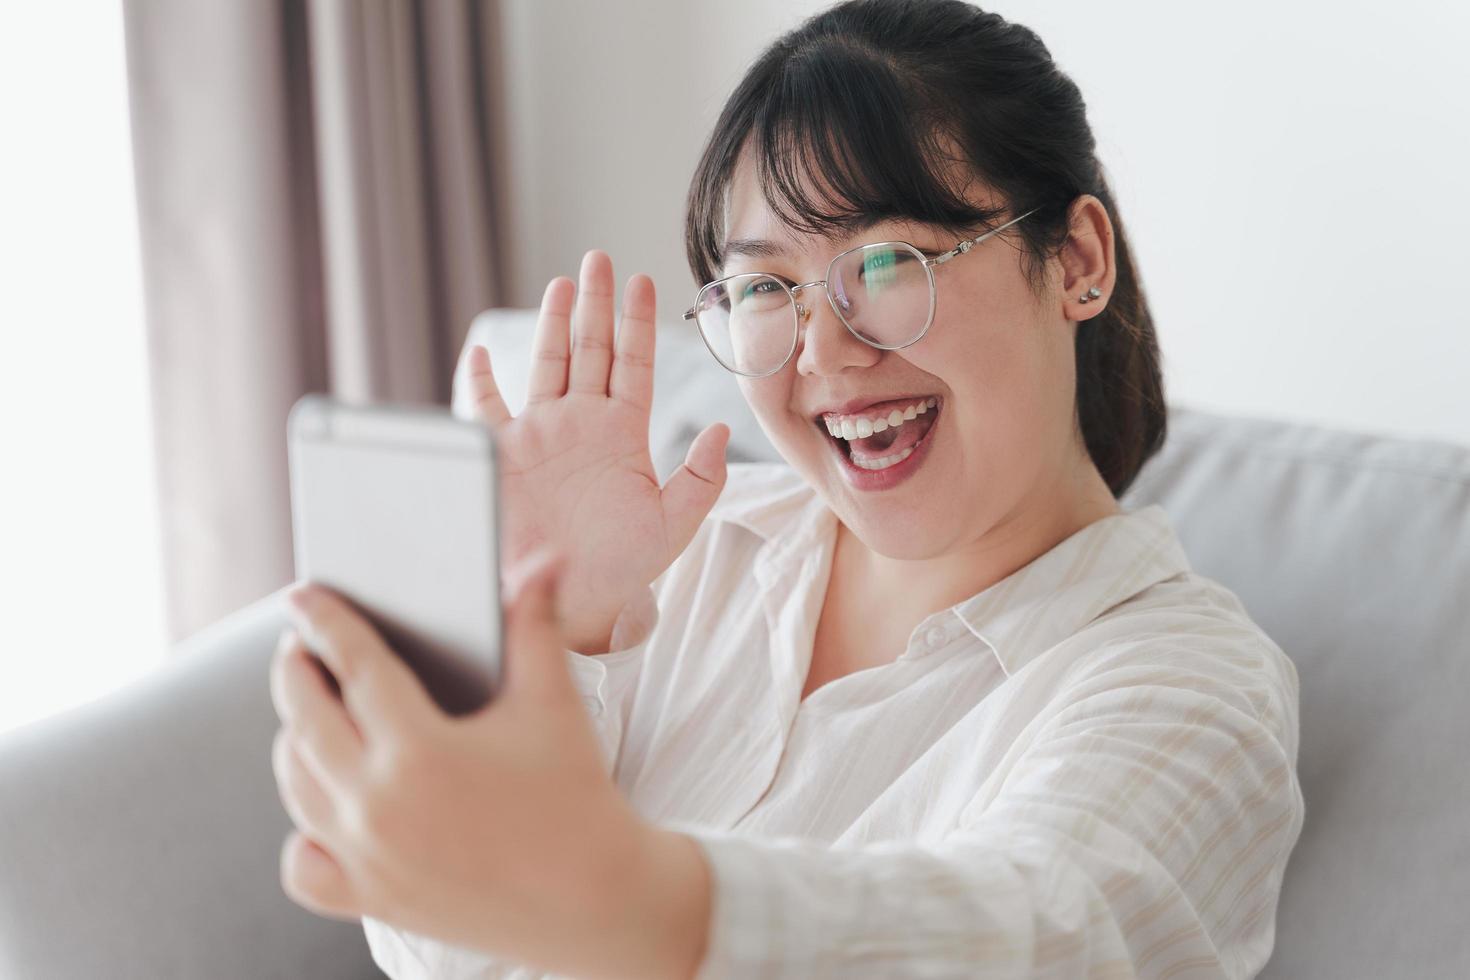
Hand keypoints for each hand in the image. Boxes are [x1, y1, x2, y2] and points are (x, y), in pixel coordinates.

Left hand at [269, 556, 709, 978]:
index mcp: (420, 748)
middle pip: (304, 718)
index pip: (354, 665)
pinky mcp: (372, 898)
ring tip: (313, 708)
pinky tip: (328, 801)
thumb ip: (536, 622)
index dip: (325, 621)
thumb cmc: (578, 794)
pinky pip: (303, 863)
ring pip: (296, 782)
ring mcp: (368, 857)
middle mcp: (378, 805)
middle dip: (296, 669)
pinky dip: (305, 828)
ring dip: (293, 736)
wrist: (599, 900)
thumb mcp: (554, 701)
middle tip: (303, 643)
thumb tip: (546, 559)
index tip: (303, 595)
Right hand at [467, 250, 729, 652]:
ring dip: (555, 324)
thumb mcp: (670, 528)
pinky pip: (485, 410)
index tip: (643, 282)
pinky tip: (480, 351)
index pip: (634, 367)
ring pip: (547, 365)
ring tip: (564, 283)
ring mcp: (540, 436)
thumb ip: (699, 481)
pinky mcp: (501, 455)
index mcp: (623, 436)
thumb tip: (720, 430)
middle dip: (597, 304)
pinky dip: (479, 381)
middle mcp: (581, 426)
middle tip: (600, 258)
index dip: (637, 325)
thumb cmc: (617, 572)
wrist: (563, 605)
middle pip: (591, 350)